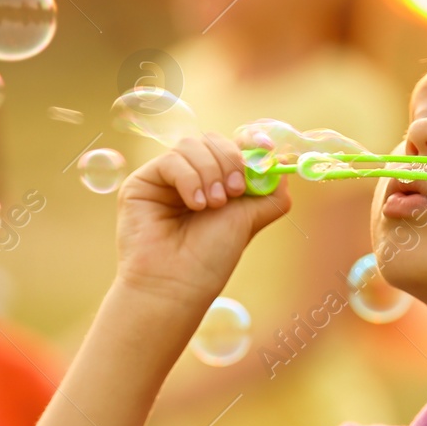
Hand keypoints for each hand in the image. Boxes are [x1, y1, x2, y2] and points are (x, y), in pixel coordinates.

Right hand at [114, 133, 291, 306]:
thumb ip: (268, 193)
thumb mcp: (249, 220)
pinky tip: (195, 205)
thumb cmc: (210, 259)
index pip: (231, 145)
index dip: (249, 140)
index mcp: (215, 183)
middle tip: (235, 191)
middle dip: (230, 160)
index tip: (265, 146)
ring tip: (213, 205)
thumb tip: (284, 165)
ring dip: (211, 172)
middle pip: (213, 140)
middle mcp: (190, 177)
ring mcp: (166, 179)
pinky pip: (171, 160)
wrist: (177, 285)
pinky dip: (190, 179)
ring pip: (192, 145)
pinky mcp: (143, 183)